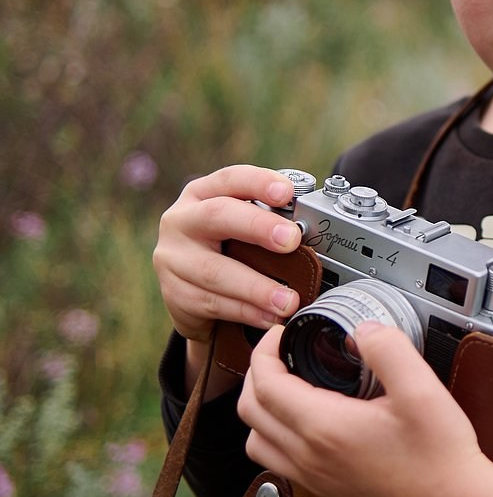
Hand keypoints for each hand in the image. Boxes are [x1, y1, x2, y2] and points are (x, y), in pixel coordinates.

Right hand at [153, 165, 303, 393]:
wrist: (188, 292)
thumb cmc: (225, 251)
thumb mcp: (240, 229)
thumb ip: (266, 222)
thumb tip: (316, 230)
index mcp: (202, 194)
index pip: (230, 179)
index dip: (258, 183)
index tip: (287, 193)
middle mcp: (182, 220)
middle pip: (218, 216)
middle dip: (258, 227)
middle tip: (290, 241)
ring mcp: (173, 258)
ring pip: (215, 271)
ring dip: (257, 287)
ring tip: (288, 300)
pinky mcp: (173, 293)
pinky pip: (213, 303)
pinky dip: (247, 312)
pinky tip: (270, 317)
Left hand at [237, 323, 492, 496]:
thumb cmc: (442, 455)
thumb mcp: (421, 388)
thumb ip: (387, 348)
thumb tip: (362, 330)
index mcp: (324, 427)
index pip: (264, 384)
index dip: (264, 351)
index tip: (281, 335)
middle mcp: (311, 459)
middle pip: (250, 414)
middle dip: (257, 376)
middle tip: (281, 357)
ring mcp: (318, 484)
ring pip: (259, 447)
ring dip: (262, 414)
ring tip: (288, 392)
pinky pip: (286, 470)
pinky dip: (284, 444)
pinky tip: (315, 432)